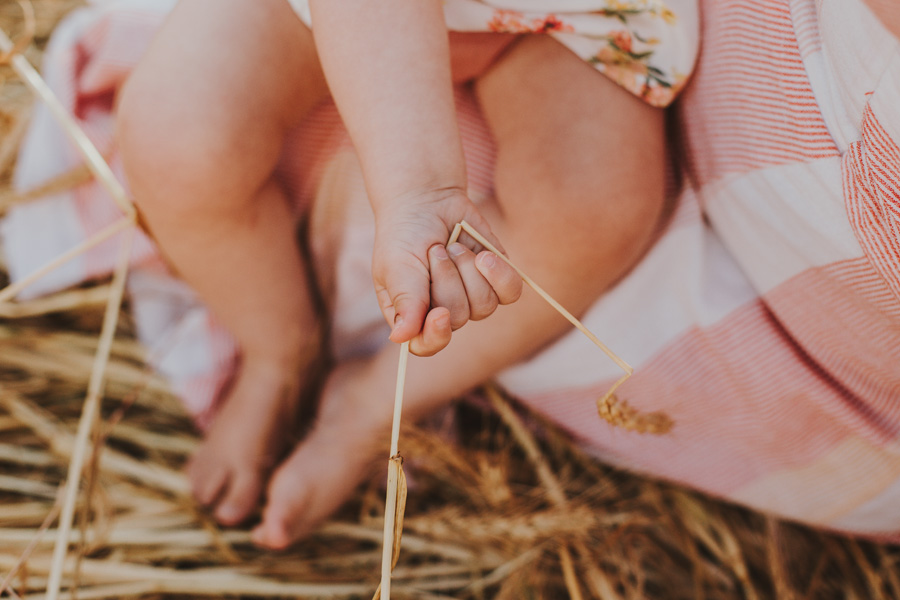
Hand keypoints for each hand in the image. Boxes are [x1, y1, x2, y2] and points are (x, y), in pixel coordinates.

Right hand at [372, 187, 521, 355]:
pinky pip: (510, 292)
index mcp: (414, 316)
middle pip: (460, 319)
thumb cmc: (404, 235)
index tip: (440, 313)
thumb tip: (401, 339)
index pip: (427, 345)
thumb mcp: (396, 265)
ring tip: (452, 247)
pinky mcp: (496, 280)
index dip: (437, 335)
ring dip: (468, 269)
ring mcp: (473, 298)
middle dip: (448, 279)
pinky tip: (484, 255)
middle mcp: (445, 313)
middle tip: (434, 252)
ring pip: (485, 305)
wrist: (428, 200)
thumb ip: (405, 300)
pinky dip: (499, 272)